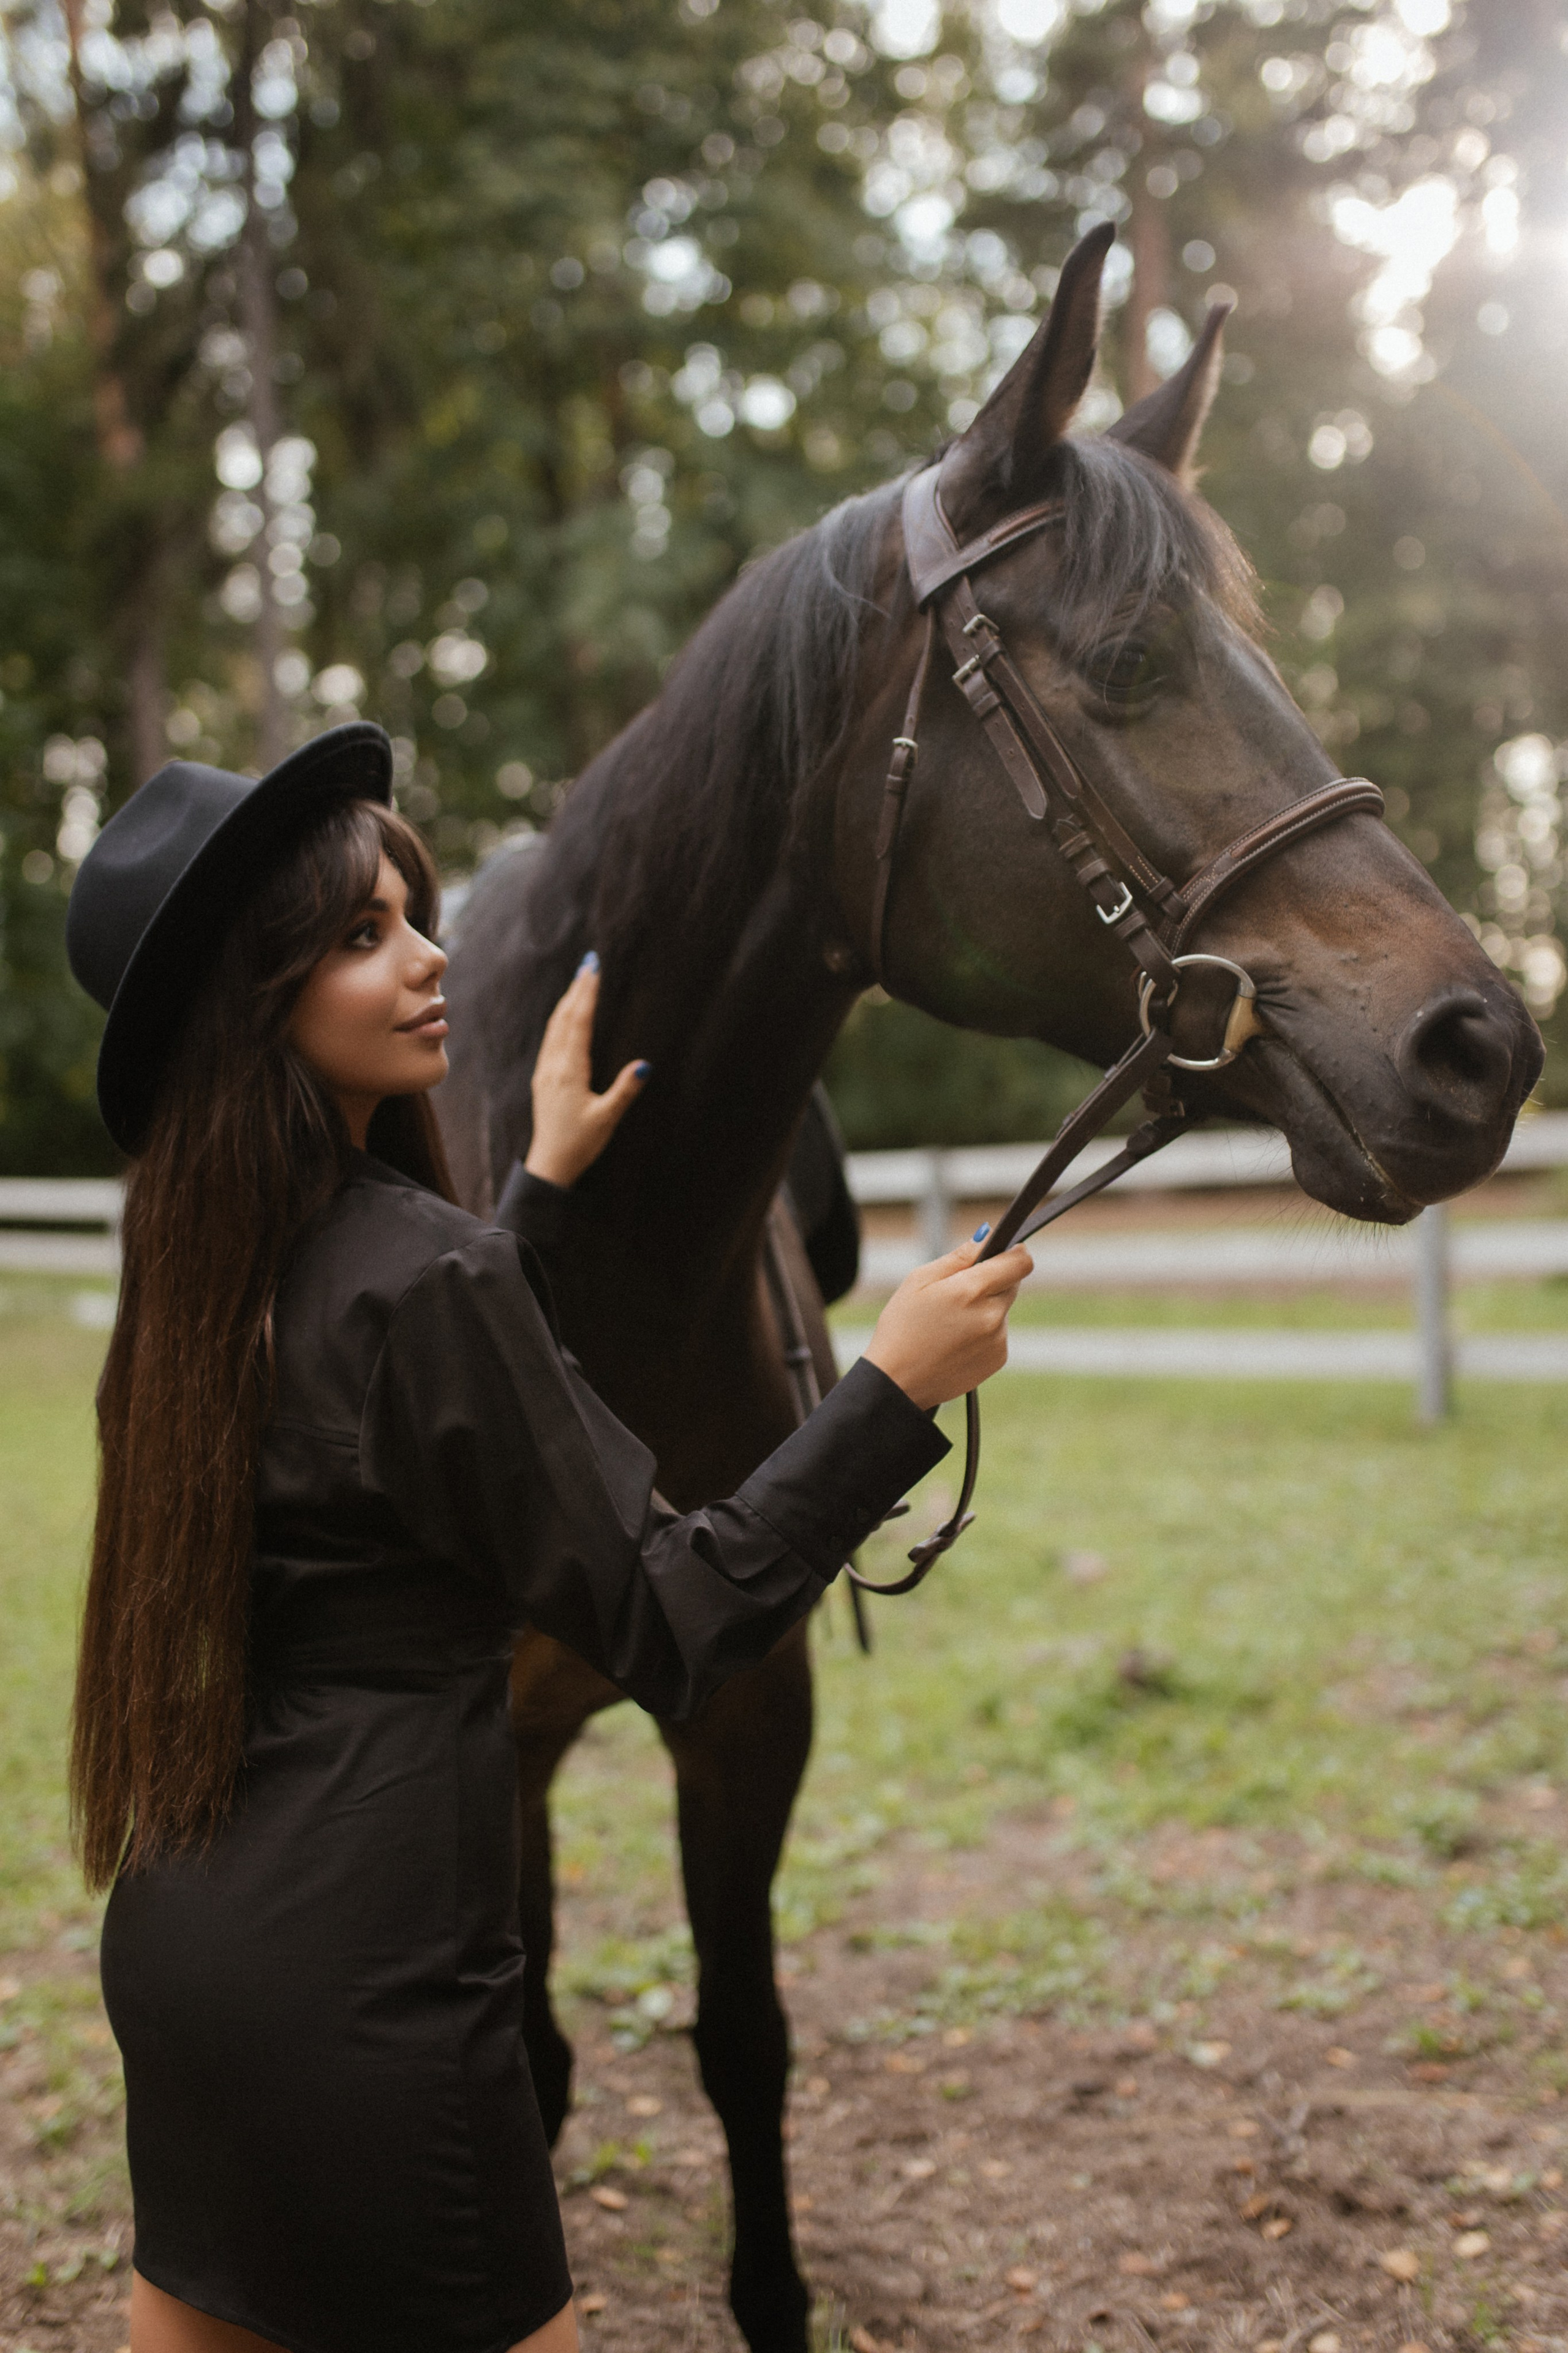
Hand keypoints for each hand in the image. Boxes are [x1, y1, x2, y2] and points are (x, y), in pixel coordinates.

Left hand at [523, 955, 649, 1188]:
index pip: (579, 1023)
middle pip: (564, 1018)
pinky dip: (559, 1020)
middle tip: (588, 964)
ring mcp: (545, 1071)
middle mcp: (554, 1066)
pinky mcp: (543, 1079)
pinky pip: (550, 1040)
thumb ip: (625, 1091)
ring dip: (567, 1002)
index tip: (593, 970)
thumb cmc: (580, 1143)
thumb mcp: (607, 1118)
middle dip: (577, 990)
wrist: (550, 1163)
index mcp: (570, 1071)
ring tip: (579, 982)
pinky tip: (564, 1016)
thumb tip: (644, 1065)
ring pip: (554, 1027)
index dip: (587, 995)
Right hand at [864, 1232, 1032, 1410]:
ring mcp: (998, 1339)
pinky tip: (956, 1340)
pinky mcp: (998, 1358)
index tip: (1003, 1252)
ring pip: (1002, 1308)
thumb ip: (958, 1257)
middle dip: (992, 1279)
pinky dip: (984, 1331)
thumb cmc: (902, 1327)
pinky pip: (999, 1332)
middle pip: (1012, 1283)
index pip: (1020, 1261)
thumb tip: (987, 1236)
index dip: (1014, 1251)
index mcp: (971, 1290)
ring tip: (951, 1322)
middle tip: (959, 1291)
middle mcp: (991, 1315)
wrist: (898, 1382)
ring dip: (986, 1307)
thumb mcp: (919, 1280)